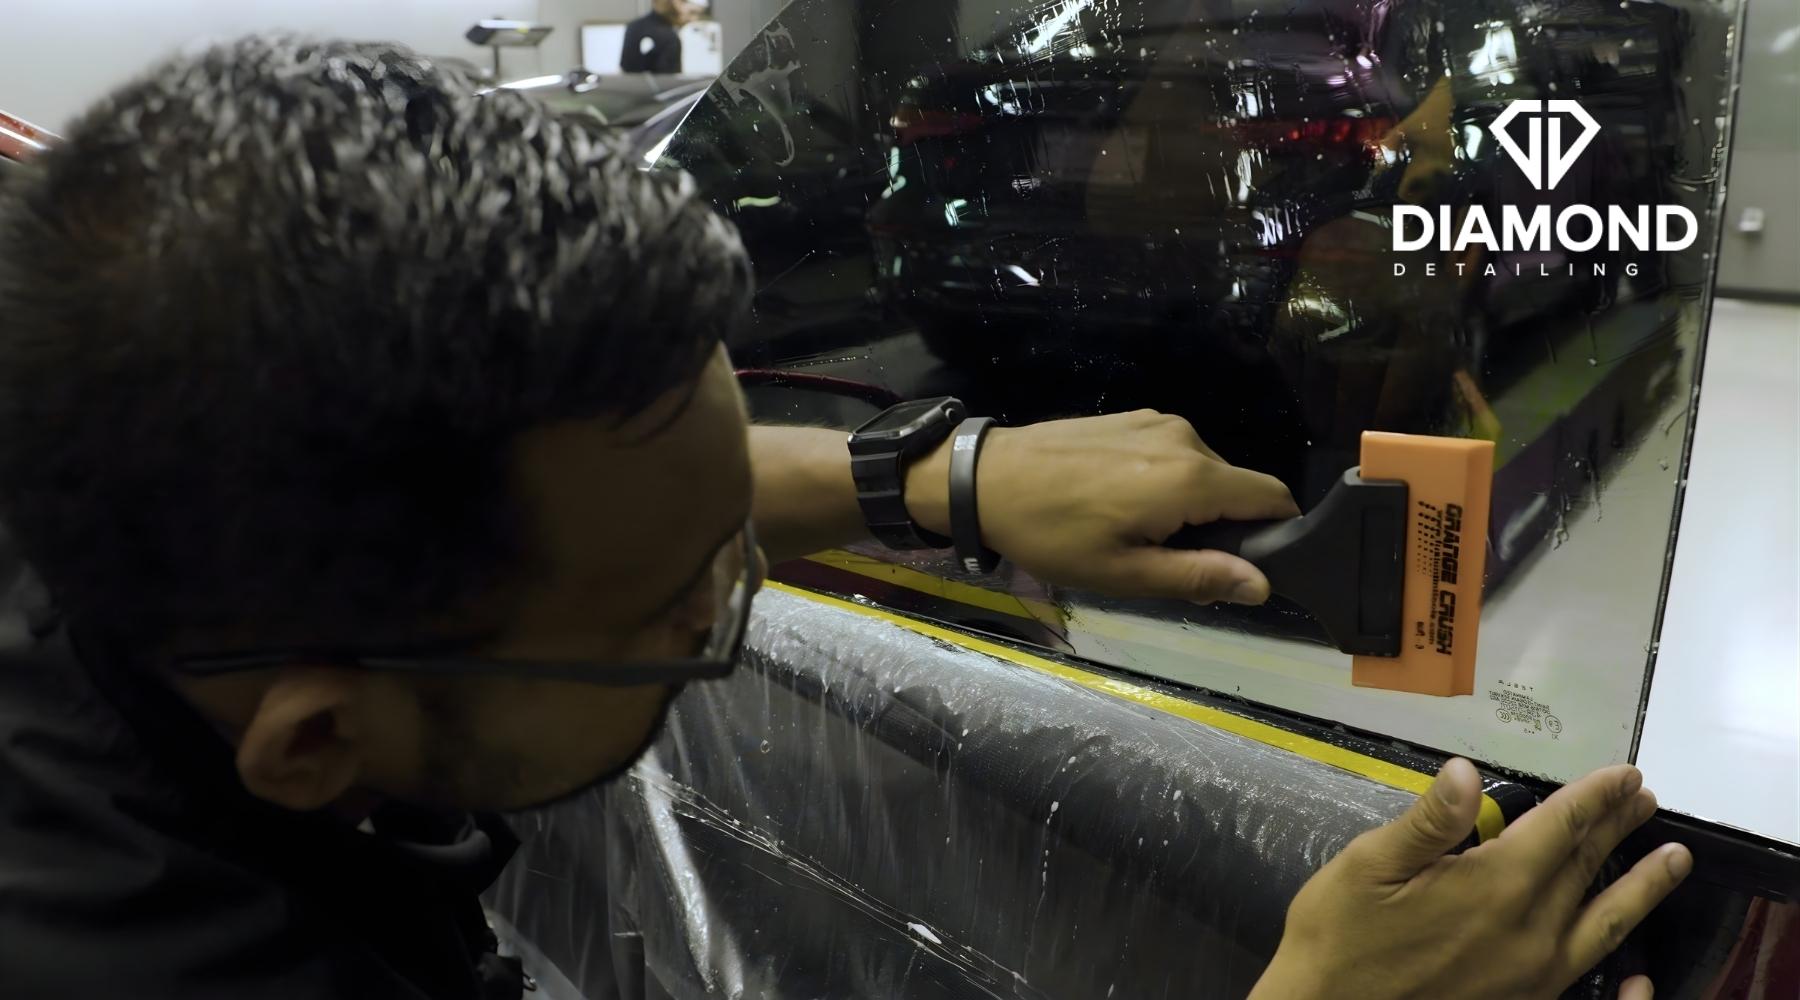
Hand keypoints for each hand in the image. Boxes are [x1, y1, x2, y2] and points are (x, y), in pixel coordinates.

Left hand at [904, 410, 1298, 603]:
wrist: (985, 478)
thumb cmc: (1052, 533)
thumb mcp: (1124, 572)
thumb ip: (1198, 575)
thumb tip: (1262, 584)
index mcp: (1191, 478)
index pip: (1272, 498)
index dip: (1274, 534)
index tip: (1247, 566)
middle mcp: (1186, 439)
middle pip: (1237, 487)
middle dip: (1222, 528)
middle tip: (1169, 562)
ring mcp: (1157, 421)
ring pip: (1204, 472)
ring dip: (1189, 507)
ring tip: (1135, 534)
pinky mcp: (1132, 417)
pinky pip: (1173, 455)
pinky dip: (1165, 483)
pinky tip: (1119, 505)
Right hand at [1250, 759, 1691, 999]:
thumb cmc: (1338, 936)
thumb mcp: (1368, 866)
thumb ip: (1427, 822)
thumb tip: (1465, 772)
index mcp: (1493, 887)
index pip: (1560, 829)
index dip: (1594, 798)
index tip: (1624, 774)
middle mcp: (1528, 931)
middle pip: (1586, 867)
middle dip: (1618, 827)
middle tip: (1644, 798)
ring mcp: (1532, 974)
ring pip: (1604, 924)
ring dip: (1641, 887)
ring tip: (1673, 860)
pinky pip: (1589, 980)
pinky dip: (1626, 974)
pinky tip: (1642, 975)